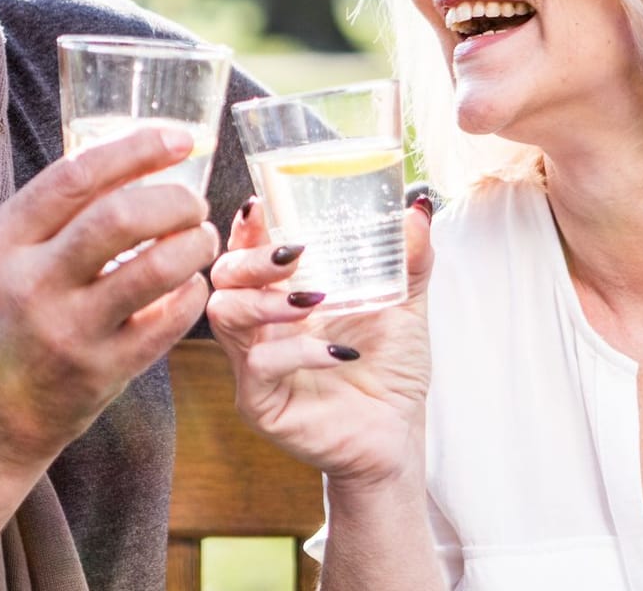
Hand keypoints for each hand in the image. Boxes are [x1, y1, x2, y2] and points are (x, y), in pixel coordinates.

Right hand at [0, 126, 219, 465]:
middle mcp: (30, 283)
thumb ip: (47, 216)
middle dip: (174, 200)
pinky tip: (192, 286)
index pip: (76, 175)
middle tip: (193, 204)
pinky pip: (168, 322)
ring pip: (154, 268)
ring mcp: (67, 332)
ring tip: (201, 240)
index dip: (137, 149)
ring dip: (193, 244)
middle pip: (120, 217)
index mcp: (0, 242)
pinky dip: (192, 294)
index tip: (179, 139)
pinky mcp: (100, 374)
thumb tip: (124, 159)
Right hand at [206, 196, 434, 485]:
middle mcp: (261, 328)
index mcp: (283, 297)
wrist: (397, 437)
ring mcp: (254, 366)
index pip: (246, 253)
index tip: (259, 205)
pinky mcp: (261, 403)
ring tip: (314, 298)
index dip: (245, 229)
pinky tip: (338, 352)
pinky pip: (260, 367)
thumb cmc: (390, 372)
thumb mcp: (403, 307)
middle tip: (293, 252)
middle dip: (251, 258)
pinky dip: (297, 351)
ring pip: (226, 316)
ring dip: (266, 300)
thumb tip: (418, 207)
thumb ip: (409, 259)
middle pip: (224, 278)